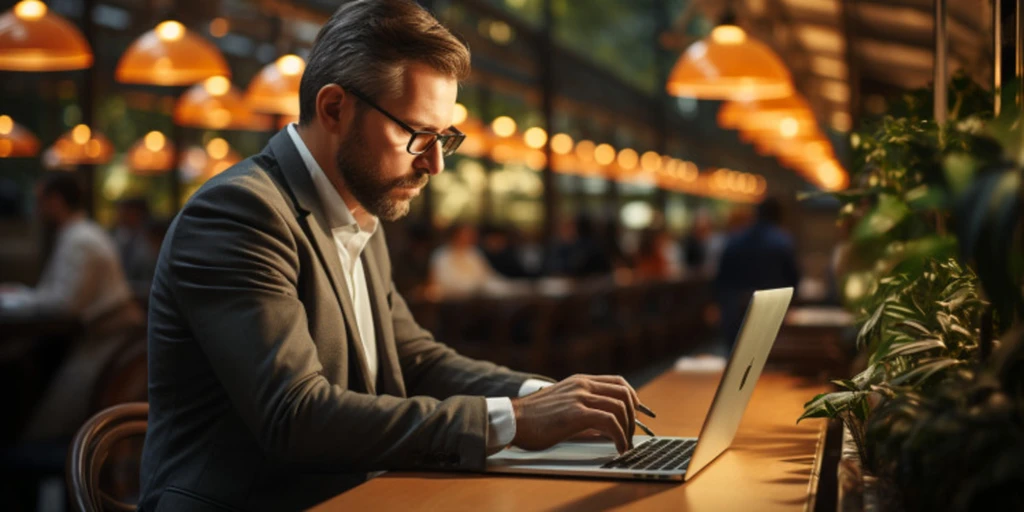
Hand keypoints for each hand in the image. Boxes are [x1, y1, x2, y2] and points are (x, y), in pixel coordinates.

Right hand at [510, 374, 641, 453]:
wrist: (512, 419)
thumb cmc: (533, 418)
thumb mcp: (562, 404)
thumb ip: (583, 409)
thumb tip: (604, 427)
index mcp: (580, 381)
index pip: (618, 382)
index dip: (633, 398)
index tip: (635, 415)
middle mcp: (583, 385)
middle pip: (624, 394)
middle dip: (634, 416)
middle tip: (631, 434)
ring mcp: (580, 397)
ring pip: (620, 408)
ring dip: (628, 429)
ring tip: (624, 444)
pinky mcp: (576, 413)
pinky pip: (610, 422)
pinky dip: (620, 436)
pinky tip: (618, 447)